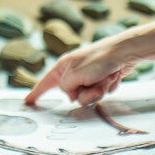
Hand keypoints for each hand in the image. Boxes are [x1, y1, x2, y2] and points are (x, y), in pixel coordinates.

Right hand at [25, 18, 154, 105]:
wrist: (126, 52)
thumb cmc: (100, 59)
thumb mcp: (75, 75)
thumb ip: (66, 88)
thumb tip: (70, 95)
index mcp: (64, 67)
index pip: (46, 83)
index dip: (37, 93)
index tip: (28, 102)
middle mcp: (75, 71)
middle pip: (73, 96)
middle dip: (86, 94)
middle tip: (95, 85)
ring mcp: (90, 75)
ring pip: (89, 96)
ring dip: (100, 90)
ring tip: (107, 77)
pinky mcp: (103, 77)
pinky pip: (102, 92)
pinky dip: (109, 86)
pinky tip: (114, 75)